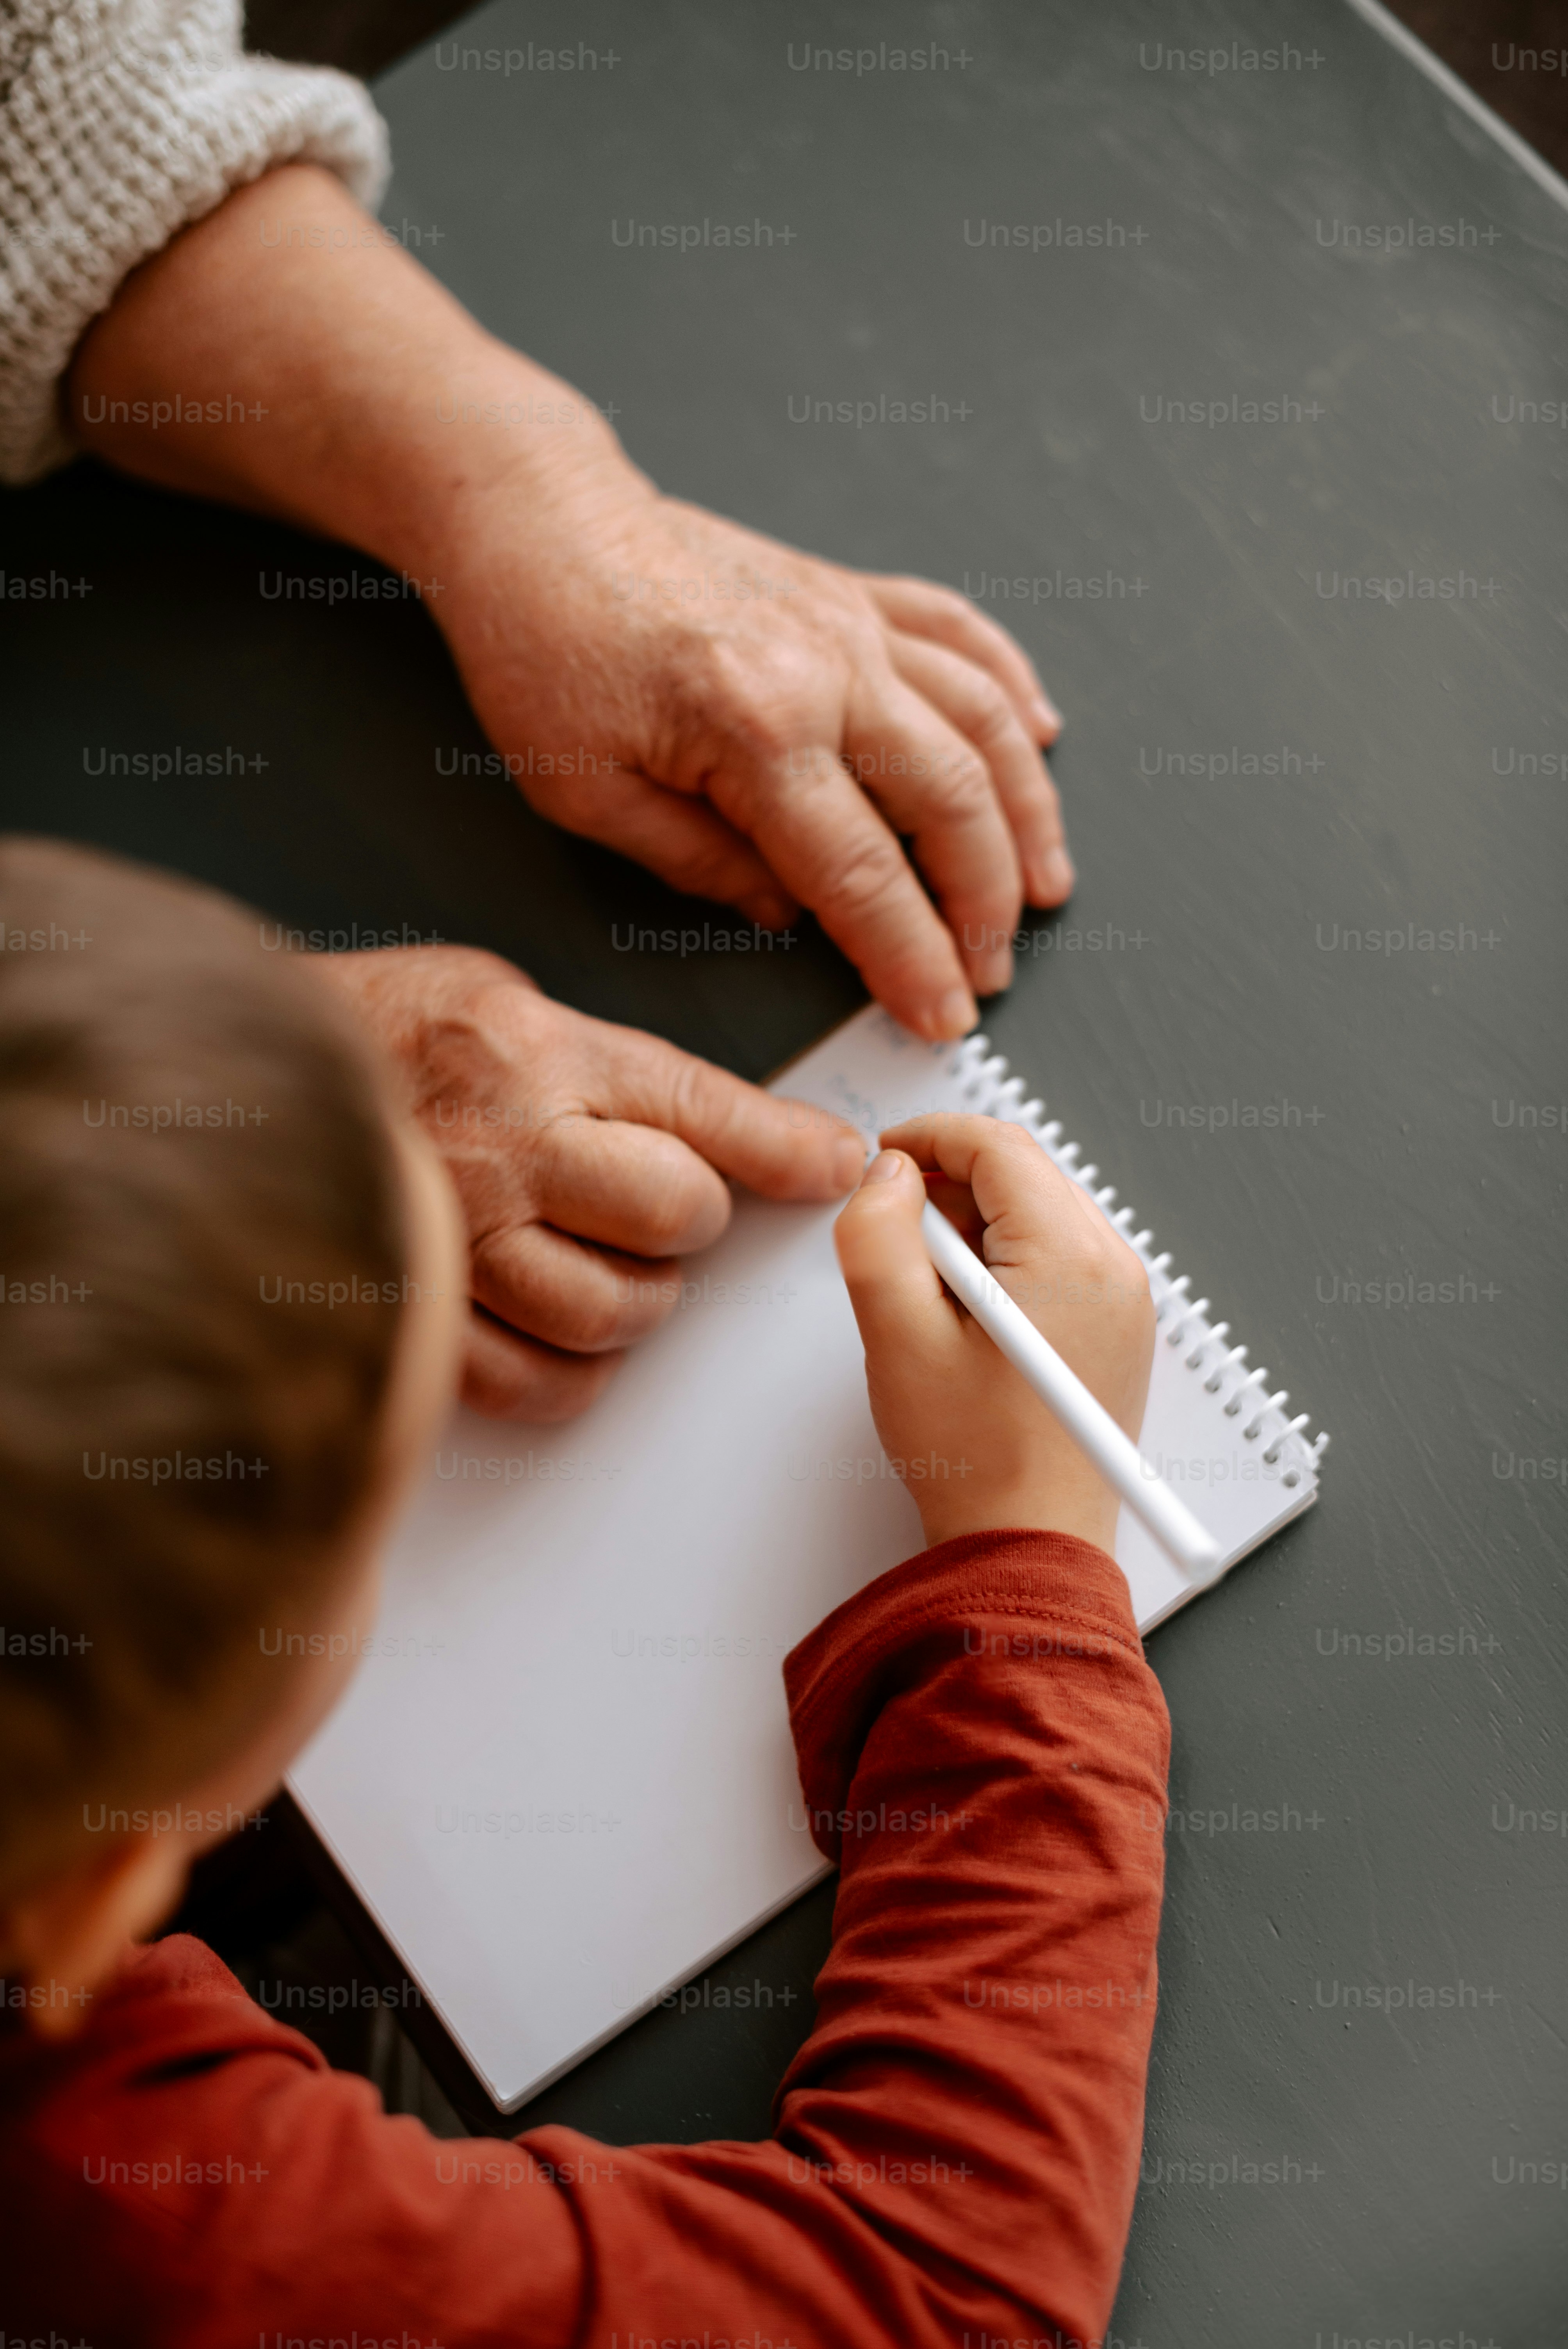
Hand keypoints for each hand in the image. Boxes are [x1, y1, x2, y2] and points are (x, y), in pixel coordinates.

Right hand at [315, 946, 863, 1420]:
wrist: (241, 1080)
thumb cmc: (376, 1037)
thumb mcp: (509, 1002)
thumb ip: (617, 1065)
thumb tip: (735, 1126)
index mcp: (535, 1054)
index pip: (702, 1109)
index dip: (789, 1147)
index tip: (839, 1165)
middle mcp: (506, 1149)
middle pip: (675, 1216)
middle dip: (687, 1220)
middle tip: (656, 1206)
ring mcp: (460, 1241)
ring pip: (615, 1310)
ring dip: (634, 1299)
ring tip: (597, 1261)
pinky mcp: (421, 1318)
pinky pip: (539, 1381)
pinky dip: (572, 1371)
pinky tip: (562, 1330)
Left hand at [432, 470, 1070, 1040]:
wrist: (537, 522)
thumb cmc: (544, 652)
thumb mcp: (586, 792)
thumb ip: (699, 863)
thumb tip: (790, 912)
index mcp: (755, 731)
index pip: (864, 875)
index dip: (915, 958)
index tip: (945, 1015)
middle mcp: (826, 669)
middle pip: (953, 800)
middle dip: (987, 902)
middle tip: (991, 970)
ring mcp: (848, 621)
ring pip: (984, 719)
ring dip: (1028, 809)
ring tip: (1047, 881)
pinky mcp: (848, 590)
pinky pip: (959, 630)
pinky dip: (1012, 683)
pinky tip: (1044, 734)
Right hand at [833, 1117, 1153, 1552]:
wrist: (1030, 1548)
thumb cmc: (974, 1457)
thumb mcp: (897, 1335)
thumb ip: (878, 1235)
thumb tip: (888, 1173)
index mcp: (1072, 1256)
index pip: (998, 1146)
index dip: (929, 1138)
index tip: (881, 1161)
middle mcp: (1115, 1267)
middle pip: (1022, 1175)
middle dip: (949, 1187)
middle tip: (895, 1239)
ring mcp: (1125, 1301)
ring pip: (1037, 1216)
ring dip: (974, 1230)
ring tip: (928, 1294)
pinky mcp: (1117, 1331)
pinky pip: (1056, 1261)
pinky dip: (1003, 1265)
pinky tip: (966, 1319)